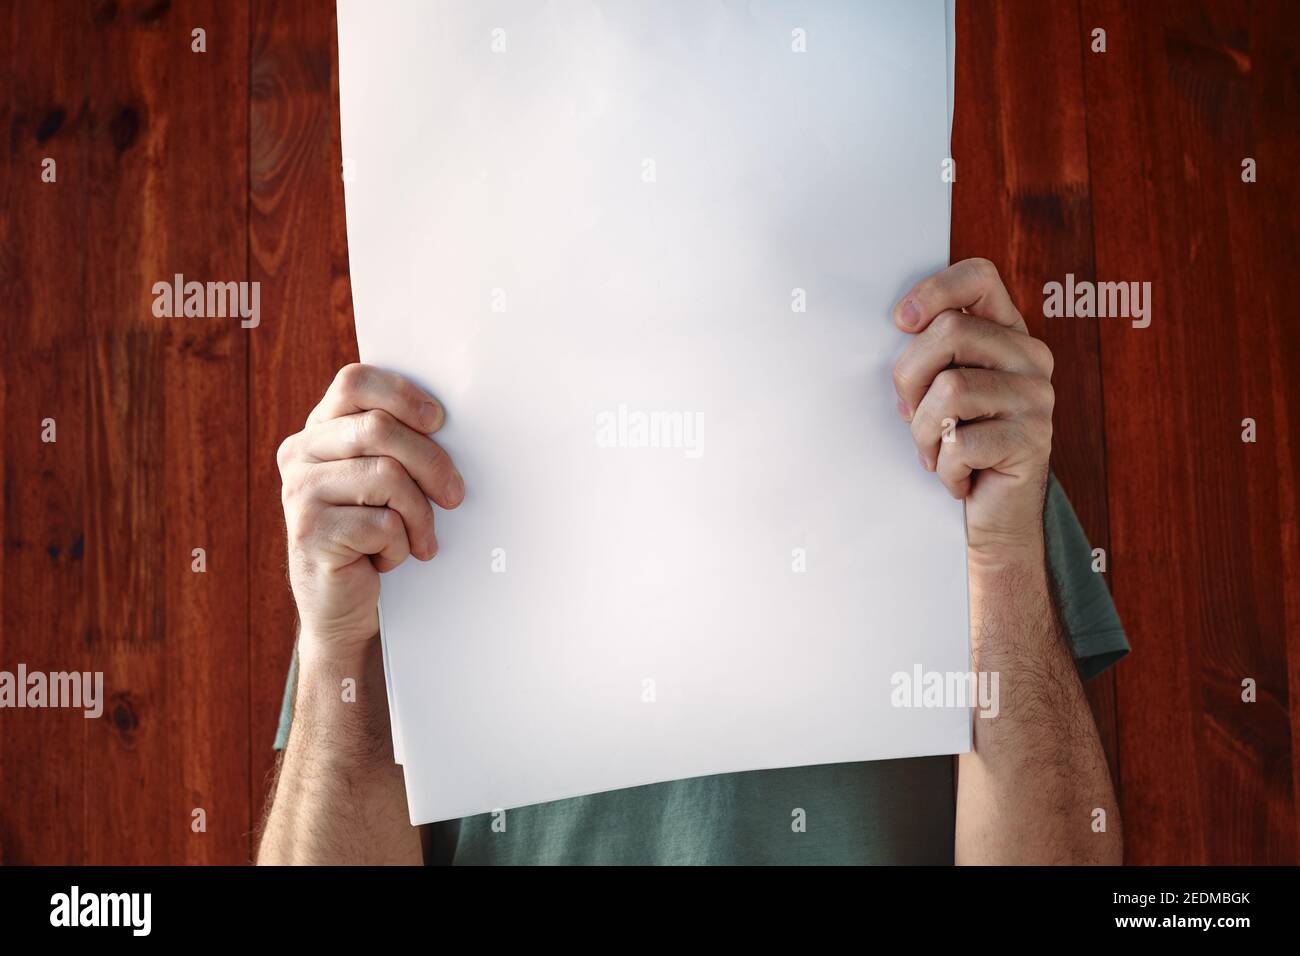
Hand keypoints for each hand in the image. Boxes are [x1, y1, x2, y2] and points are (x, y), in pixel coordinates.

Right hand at [276, 364, 463, 656]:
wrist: (342, 603)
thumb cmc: (372, 534)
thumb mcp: (381, 482)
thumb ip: (395, 445)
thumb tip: (446, 422)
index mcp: (318, 431)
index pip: (354, 382)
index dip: (402, 394)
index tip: (439, 421)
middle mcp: (300, 454)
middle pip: (379, 429)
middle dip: (431, 462)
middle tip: (455, 495)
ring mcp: (300, 493)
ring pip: (386, 476)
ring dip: (419, 514)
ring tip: (421, 538)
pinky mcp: (310, 533)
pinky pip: (382, 524)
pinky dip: (400, 546)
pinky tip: (389, 559)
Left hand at [891, 258, 1053, 564]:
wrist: (996, 514)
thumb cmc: (960, 443)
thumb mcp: (944, 389)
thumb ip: (935, 351)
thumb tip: (904, 322)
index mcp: (1009, 335)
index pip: (980, 278)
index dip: (934, 290)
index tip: (901, 322)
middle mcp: (1031, 358)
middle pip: (949, 331)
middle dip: (910, 378)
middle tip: (912, 414)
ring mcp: (1037, 398)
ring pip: (948, 389)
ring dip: (924, 431)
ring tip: (937, 450)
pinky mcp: (1032, 441)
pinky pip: (959, 442)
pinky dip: (944, 467)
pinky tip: (958, 477)